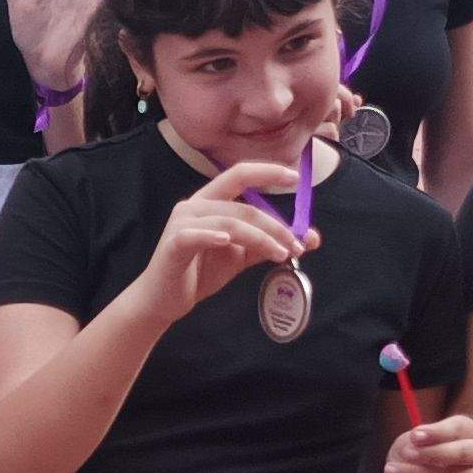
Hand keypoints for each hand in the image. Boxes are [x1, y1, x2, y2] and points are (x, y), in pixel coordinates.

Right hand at [127, 157, 312, 322]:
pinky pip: (195, 235)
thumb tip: (308, 238)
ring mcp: (182, 223)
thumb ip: (269, 245)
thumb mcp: (240, 256)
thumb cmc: (199, 273)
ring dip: (260, 237)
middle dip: (275, 224)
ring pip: (229, 222)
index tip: (295, 177)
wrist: (164, 300)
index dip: (267, 172)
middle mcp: (195, 206)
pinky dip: (212, 236)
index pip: (239, 175)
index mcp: (210, 202)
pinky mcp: (173, 244)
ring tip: (280, 254)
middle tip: (296, 244)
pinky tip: (227, 241)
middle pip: (243, 206)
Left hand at [380, 413, 472, 472]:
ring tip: (394, 472)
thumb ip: (416, 441)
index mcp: (468, 430)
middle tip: (406, 454)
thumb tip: (416, 442)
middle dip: (432, 453)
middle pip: (464, 452)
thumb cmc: (414, 458)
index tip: (414, 436)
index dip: (437, 432)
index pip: (459, 427)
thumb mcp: (409, 443)